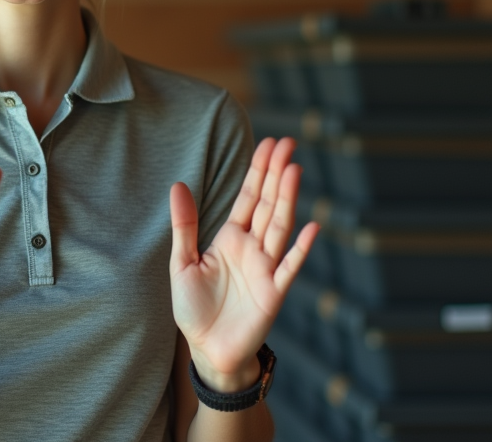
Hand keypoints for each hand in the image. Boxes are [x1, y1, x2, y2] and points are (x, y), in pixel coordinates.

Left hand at [168, 137, 318, 392]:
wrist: (207, 350)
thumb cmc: (195, 309)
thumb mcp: (182, 263)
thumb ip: (184, 225)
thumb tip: (178, 184)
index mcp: (230, 238)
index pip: (248, 197)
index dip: (258, 171)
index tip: (269, 143)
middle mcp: (252, 248)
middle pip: (267, 204)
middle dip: (276, 174)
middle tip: (287, 142)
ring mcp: (265, 269)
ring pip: (279, 227)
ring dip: (287, 199)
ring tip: (294, 170)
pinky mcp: (273, 293)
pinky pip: (289, 267)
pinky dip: (300, 249)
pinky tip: (313, 228)